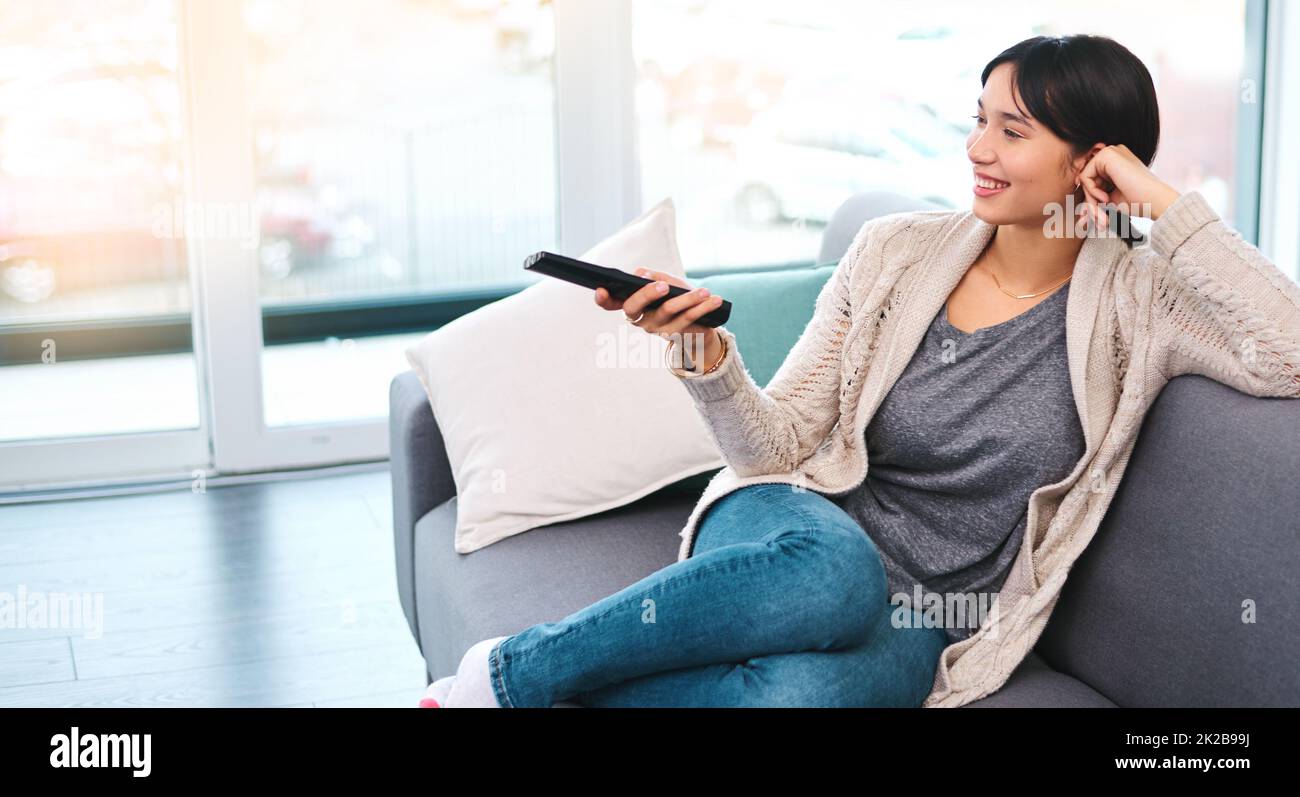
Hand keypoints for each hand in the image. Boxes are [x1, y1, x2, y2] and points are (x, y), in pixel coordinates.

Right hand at [593, 268, 723, 368]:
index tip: (600, 289)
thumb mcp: (666, 282)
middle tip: (662, 286)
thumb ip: (654, 277)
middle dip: (646, 295)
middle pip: (634, 308)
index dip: (603, 298)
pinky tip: (715, 300)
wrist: (697, 327)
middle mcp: (640, 319)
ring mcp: (657, 329)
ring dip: (688, 299)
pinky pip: (689, 318)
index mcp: (632, 305)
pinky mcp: (676, 335)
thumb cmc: (675, 298)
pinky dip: (704, 307)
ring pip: (668, 312)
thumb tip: (642, 275)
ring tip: (703, 291)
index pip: (611, 303)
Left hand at [1076, 143, 1181, 228]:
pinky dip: (1092, 192)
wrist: (1155, 200)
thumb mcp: (1111, 200)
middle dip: (1091, 203)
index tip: (1097, 217)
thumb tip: (1079, 212)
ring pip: (1085, 180)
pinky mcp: (1107, 155)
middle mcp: (1113, 153)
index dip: (1093, 200)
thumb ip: (1095, 198)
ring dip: (1091, 201)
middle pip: (1088, 180)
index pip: (1093, 180)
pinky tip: (1106, 198)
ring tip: (1102, 215)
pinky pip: (1085, 177)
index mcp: (1116, 162)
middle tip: (1100, 220)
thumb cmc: (1138, 202)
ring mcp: (1111, 152)